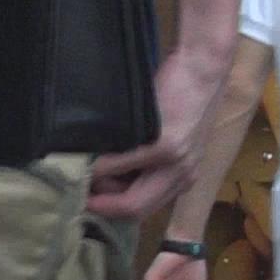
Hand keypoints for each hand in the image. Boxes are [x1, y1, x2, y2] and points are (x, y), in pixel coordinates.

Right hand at [88, 39, 234, 224]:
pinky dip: (102, 166)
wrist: (202, 68)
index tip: (87, 200)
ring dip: (101, 188)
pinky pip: (122, 165)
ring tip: (84, 170)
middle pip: (135, 210)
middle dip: (101, 207)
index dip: (111, 209)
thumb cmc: (183, 97)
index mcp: (183, 178)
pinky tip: (91, 156)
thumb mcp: (172, 138)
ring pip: (129, 197)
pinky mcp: (164, 145)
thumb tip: (105, 175)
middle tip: (76, 192)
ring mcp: (175, 164)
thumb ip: (147, 161)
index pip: (143, 210)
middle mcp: (182, 177)